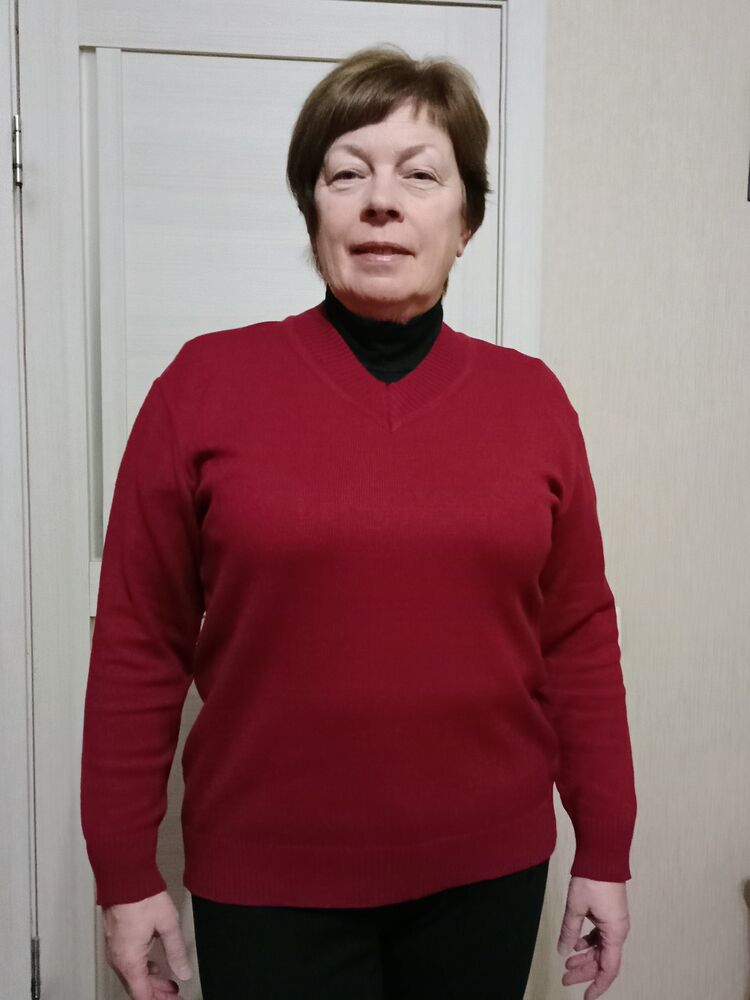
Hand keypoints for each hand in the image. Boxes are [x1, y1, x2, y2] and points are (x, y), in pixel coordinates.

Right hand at [101, 890, 192, 999]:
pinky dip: (143, 969)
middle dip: (157, 993)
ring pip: (132, 976)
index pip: (143, 994)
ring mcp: (115, 949)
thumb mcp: (167, 924)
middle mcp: (118, 959)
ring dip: (151, 981)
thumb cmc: (141, 896)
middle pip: (137, 987)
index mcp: (129, 960)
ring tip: (169, 982)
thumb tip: (183, 971)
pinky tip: (155, 965)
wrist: (124, 877)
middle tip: (175, 994)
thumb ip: (176, 951)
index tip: (174, 999)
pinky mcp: (116, 939)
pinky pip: (128, 963)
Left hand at [556, 876, 629, 999]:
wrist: (603, 856)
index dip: (597, 985)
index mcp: (615, 933)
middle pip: (603, 961)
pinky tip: (575, 944)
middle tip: (565, 978)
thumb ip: (569, 932)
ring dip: (585, 957)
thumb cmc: (593, 879)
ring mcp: (614, 922)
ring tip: (567, 964)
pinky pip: (600, 936)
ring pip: (601, 949)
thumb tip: (563, 951)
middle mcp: (618, 931)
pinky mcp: (609, 914)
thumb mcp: (575, 908)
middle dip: (585, 972)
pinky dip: (588, 943)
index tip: (585, 997)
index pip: (608, 969)